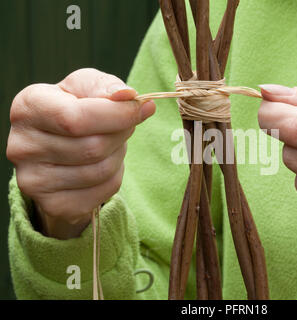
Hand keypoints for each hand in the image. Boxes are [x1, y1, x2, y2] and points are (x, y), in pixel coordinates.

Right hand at [7, 68, 155, 238]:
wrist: (58, 149)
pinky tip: (104, 164)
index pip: (76, 118)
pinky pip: (104, 190)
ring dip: (119, 154)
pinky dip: (115, 176)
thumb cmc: (75, 108)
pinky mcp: (53, 204)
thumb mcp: (85, 87)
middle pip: (94, 146)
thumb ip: (106, 85)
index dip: (117, 115)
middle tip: (126, 125)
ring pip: (101, 170)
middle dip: (121, 134)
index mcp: (28, 108)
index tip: (143, 108)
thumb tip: (129, 95)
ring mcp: (34, 180)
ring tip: (111, 143)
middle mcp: (22, 146)